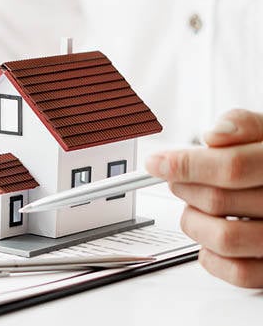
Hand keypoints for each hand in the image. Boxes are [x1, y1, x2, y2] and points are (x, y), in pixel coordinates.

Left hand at [145, 109, 262, 287]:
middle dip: (184, 188)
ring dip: (193, 221)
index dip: (185, 164)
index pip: (231, 167)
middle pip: (218, 202)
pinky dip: (210, 256)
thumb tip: (214, 136)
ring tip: (194, 206)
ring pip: (224, 239)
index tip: (157, 163)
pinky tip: (208, 235)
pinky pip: (238, 273)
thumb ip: (243, 127)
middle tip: (178, 180)